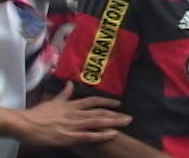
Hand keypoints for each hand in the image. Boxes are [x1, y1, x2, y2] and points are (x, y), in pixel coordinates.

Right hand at [7, 82, 131, 146]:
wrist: (24, 124)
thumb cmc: (37, 114)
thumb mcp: (53, 101)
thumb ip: (64, 95)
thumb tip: (70, 85)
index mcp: (72, 105)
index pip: (93, 101)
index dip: (107, 102)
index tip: (118, 104)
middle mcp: (76, 113)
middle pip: (99, 113)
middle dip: (115, 115)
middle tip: (129, 117)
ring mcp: (73, 125)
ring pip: (97, 122)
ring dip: (113, 123)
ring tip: (126, 123)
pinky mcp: (68, 137)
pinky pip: (88, 136)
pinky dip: (101, 135)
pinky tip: (112, 135)